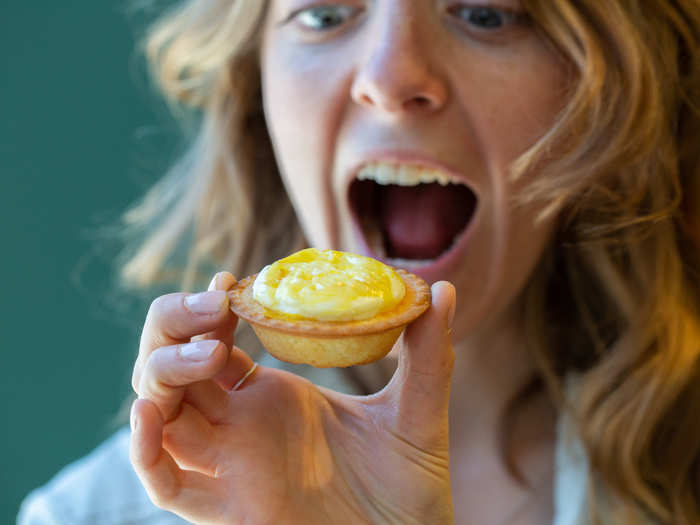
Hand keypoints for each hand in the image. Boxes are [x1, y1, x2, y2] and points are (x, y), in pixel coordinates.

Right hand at [130, 271, 455, 524]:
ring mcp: (231, 465)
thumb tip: (445, 288)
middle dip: (175, 326)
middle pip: (172, 367)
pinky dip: (145, 450)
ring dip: (164, 373)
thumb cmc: (410, 484)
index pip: (213, 341)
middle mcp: (241, 426)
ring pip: (162, 412)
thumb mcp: (418, 410)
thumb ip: (427, 352)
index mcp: (273, 395)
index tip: (229, 281)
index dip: (207, 308)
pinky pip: (166, 484)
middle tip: (215, 305)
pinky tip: (149, 411)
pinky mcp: (230, 510)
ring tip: (209, 352)